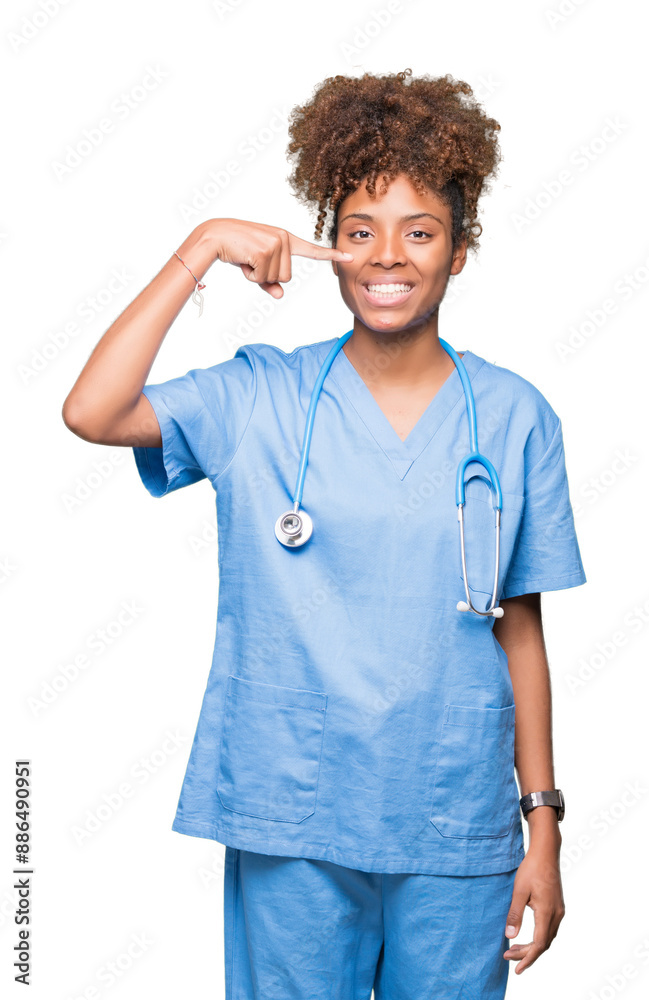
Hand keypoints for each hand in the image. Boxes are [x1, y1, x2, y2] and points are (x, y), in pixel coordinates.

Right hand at [204, 217, 352, 297]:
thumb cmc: (237, 250)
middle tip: (252, 261)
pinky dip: (250, 275)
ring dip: (258, 276)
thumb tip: (280, 295)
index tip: (349, 257)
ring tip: (247, 258)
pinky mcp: (265, 250)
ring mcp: (276, 243)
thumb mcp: (257, 267)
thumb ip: (271, 282)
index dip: (331, 255)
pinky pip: (263, 278)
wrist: (215, 236)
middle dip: (267, 276)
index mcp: (285, 239)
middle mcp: (284, 239)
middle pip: (286, 277)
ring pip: (276, 279)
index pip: (312, 250)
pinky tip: (242, 259)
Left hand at [503, 835, 564, 973]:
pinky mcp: (557, 906)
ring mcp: (559, 910)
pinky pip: (549, 929)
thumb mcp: (519, 891)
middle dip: (526, 954)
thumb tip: (509, 937)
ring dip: (532, 946)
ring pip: (547, 937)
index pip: (539, 944)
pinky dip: (538, 937)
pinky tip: (527, 936)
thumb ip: (514, 914)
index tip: (516, 968)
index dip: (527, 958)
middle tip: (507, 956)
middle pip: (544, 944)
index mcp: (547, 912)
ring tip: (514, 949)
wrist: (546, 852)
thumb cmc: (531, 868)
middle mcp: (557, 914)